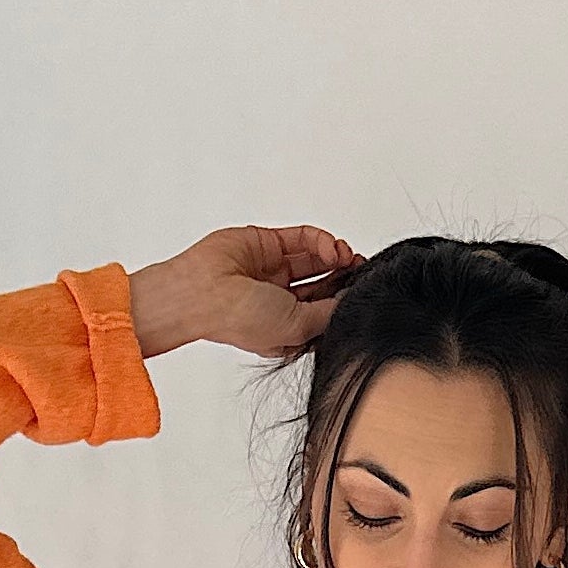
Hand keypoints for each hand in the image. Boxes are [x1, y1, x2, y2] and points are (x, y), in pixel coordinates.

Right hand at [128, 225, 362, 361]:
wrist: (203, 292)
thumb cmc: (239, 319)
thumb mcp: (298, 328)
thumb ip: (328, 313)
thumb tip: (352, 301)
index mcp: (288, 327)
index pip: (325, 311)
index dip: (345, 300)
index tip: (364, 292)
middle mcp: (282, 300)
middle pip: (324, 283)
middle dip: (344, 276)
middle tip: (361, 271)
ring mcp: (275, 271)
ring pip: (316, 259)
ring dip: (336, 256)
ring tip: (348, 257)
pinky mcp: (269, 244)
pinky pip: (303, 239)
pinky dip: (321, 240)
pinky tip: (332, 247)